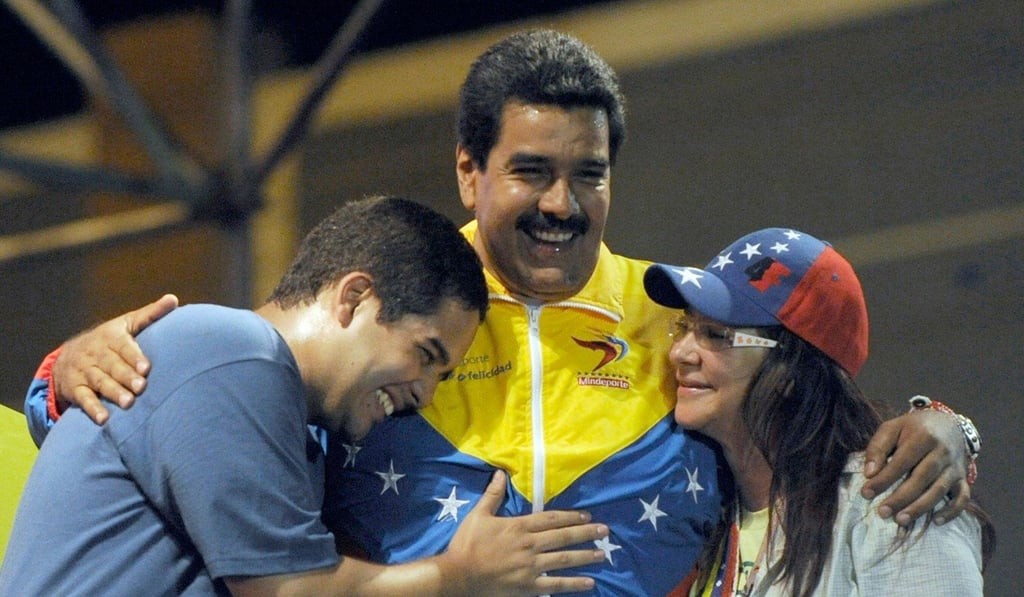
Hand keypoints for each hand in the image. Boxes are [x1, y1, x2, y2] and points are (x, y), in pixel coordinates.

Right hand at [53, 294, 177, 423]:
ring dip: (113, 392)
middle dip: (125, 376)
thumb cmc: (110, 340)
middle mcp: (95, 352)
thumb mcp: (126, 324)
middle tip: (141, 387)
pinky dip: (92, 409)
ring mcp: (83, 371)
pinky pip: (83, 399)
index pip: (122, 346)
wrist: (69, 356)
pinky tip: (104, 419)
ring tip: (128, 403)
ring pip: (99, 381)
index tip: (146, 367)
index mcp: (110, 335)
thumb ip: (150, 314)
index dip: (133, 356)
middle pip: (111, 365)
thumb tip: (173, 299)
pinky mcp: (74, 388)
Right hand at [440, 470, 606, 595]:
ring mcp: (531, 567)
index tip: (587, 515)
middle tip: (604, 530)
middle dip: (586, 533)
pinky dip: (574, 583)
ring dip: (585, 555)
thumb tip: (500, 472)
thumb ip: (493, 494)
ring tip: (601, 553)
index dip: (571, 516)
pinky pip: (555, 585)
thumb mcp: (478, 515)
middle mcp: (530, 545)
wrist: (458, 575)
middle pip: (563, 537)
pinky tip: (589, 582)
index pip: (551, 519)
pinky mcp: (529, 586)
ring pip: (564, 559)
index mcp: (519, 527)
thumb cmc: (467, 544)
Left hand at [861, 409, 968, 525]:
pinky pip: (962, 498)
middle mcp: (942, 452)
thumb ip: (878, 448)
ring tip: (901, 520)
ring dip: (920, 507)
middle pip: (921, 478)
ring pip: (939, 490)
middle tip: (882, 512)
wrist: (947, 424)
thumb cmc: (912, 428)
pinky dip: (951, 511)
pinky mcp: (963, 478)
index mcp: (923, 436)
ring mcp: (955, 467)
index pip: (902, 462)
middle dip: (900, 498)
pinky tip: (935, 521)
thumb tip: (869, 473)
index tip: (866, 493)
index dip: (884, 479)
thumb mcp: (892, 428)